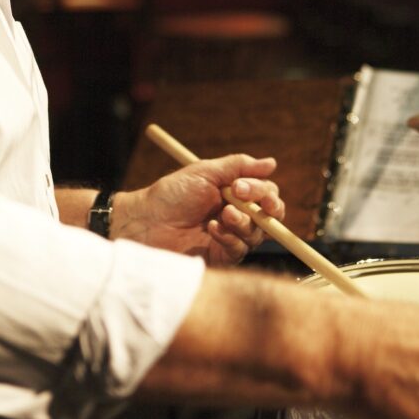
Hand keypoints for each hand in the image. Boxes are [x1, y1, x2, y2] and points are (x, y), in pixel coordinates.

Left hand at [112, 154, 284, 265]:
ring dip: (244, 222)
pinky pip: (241, 250)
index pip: (265, 192)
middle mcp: (237, 214)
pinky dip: (230, 237)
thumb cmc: (171, 194)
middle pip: (271, 215)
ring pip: (258, 233)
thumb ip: (238, 166)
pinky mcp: (222, 256)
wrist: (145, 222)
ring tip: (223, 215)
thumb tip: (272, 163)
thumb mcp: (204, 172)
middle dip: (266, 208)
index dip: (261, 190)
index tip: (240, 187)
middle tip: (243, 201)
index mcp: (234, 193)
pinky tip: (211, 229)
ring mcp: (231, 236)